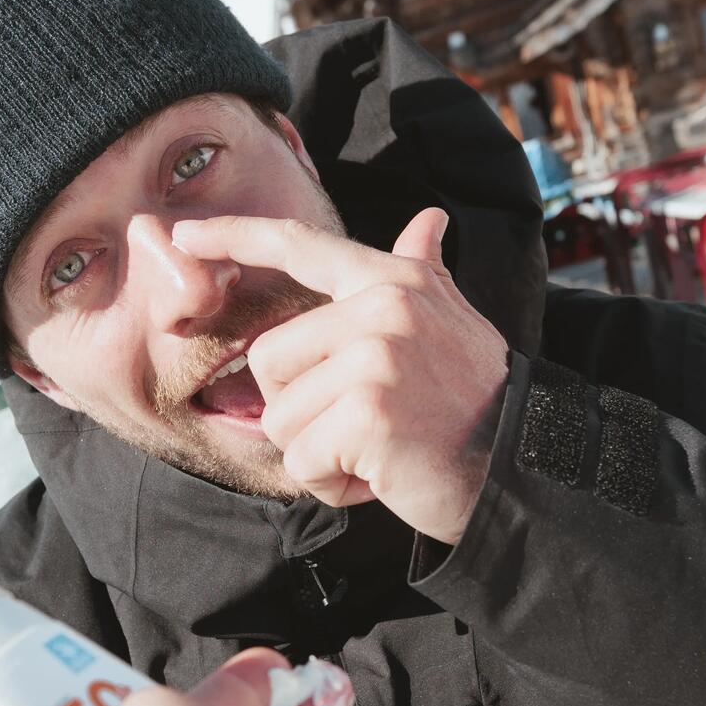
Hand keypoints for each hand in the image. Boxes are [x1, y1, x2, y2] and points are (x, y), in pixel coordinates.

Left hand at [172, 210, 507, 544]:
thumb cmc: (475, 401)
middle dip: (302, 409)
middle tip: (363, 426)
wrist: (519, 468)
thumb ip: (425, 273)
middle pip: (270, 359)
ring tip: (376, 452)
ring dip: (318, 454)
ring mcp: (375, 359)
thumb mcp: (453, 323)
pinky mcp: (367, 414)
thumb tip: (428, 221)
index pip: (301, 247)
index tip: (186, 236)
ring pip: (281, 417)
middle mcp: (382, 309)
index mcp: (393, 281)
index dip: (237, 238)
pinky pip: (303, 460)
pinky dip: (330, 485)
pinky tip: (378, 477)